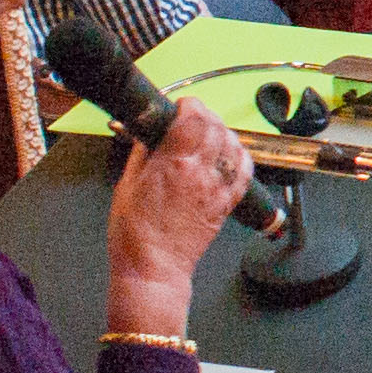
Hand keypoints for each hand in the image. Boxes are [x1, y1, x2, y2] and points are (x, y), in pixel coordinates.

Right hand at [105, 101, 250, 340]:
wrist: (152, 268)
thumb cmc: (134, 233)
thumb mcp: (126, 183)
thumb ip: (143, 152)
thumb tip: (150, 130)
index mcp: (172, 163)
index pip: (194, 116)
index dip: (189, 104)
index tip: (181, 106)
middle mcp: (200, 172)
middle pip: (216, 126)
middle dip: (205, 115)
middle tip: (192, 118)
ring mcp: (217, 188)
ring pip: (235, 145)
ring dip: (223, 133)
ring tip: (208, 136)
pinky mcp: (227, 204)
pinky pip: (245, 172)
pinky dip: (241, 157)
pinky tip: (229, 155)